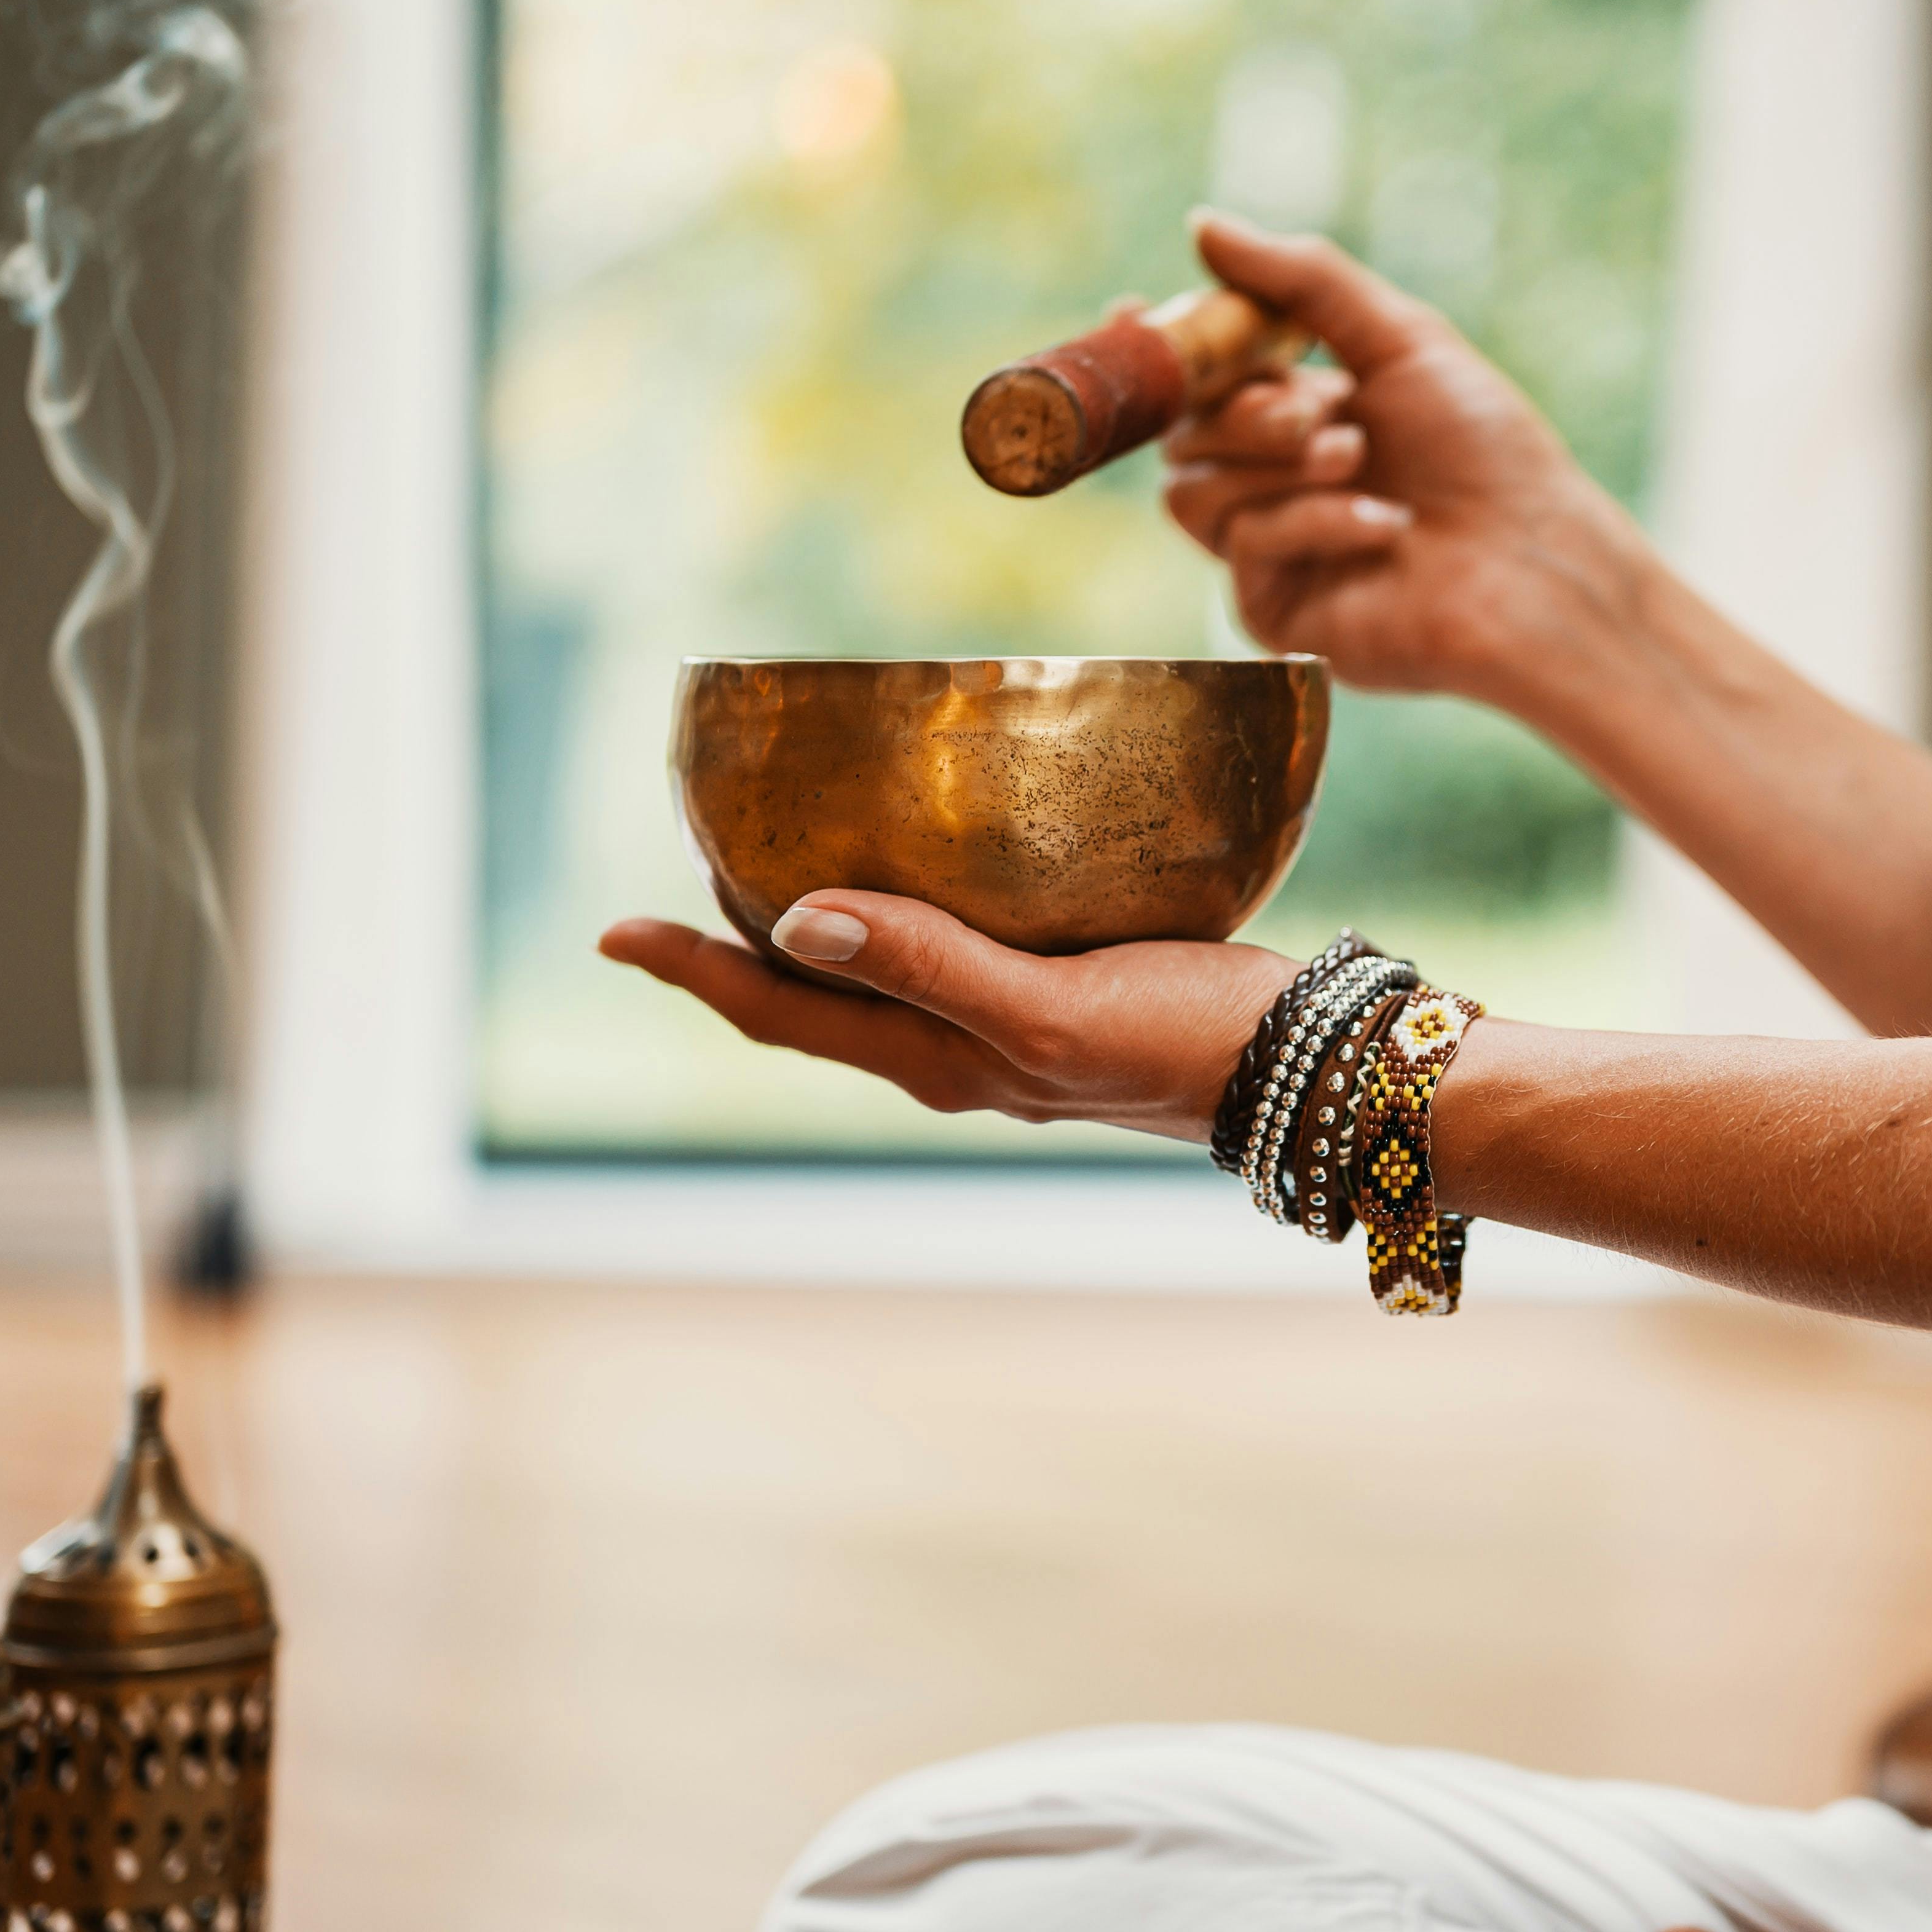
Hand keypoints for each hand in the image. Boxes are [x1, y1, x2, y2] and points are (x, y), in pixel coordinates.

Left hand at [597, 894, 1289, 1142]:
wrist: (1317, 1071)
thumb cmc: (1191, 1042)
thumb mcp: (1053, 1010)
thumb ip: (934, 965)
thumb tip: (796, 921)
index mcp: (941, 1060)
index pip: (780, 1012)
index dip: (693, 969)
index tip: (614, 930)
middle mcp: (961, 1050)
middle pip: (813, 1000)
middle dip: (736, 947)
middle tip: (678, 873)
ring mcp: (1013, 1026)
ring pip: (880, 975)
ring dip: (815, 926)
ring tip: (772, 861)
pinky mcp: (1069, 989)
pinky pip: (951, 947)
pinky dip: (906, 908)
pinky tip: (928, 861)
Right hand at [1163, 210, 1655, 718]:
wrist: (1536, 561)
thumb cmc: (1486, 452)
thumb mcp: (1400, 339)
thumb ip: (1302, 281)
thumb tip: (1202, 224)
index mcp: (1300, 415)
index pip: (1198, 382)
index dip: (1162, 348)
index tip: (1135, 308)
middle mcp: (1275, 483)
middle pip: (1183, 432)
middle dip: (1246, 408)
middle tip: (1325, 408)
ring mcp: (1271, 551)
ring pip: (1192, 491)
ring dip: (1275, 463)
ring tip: (1356, 459)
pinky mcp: (1276, 611)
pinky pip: (1242, 547)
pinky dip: (1311, 521)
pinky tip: (1384, 526)